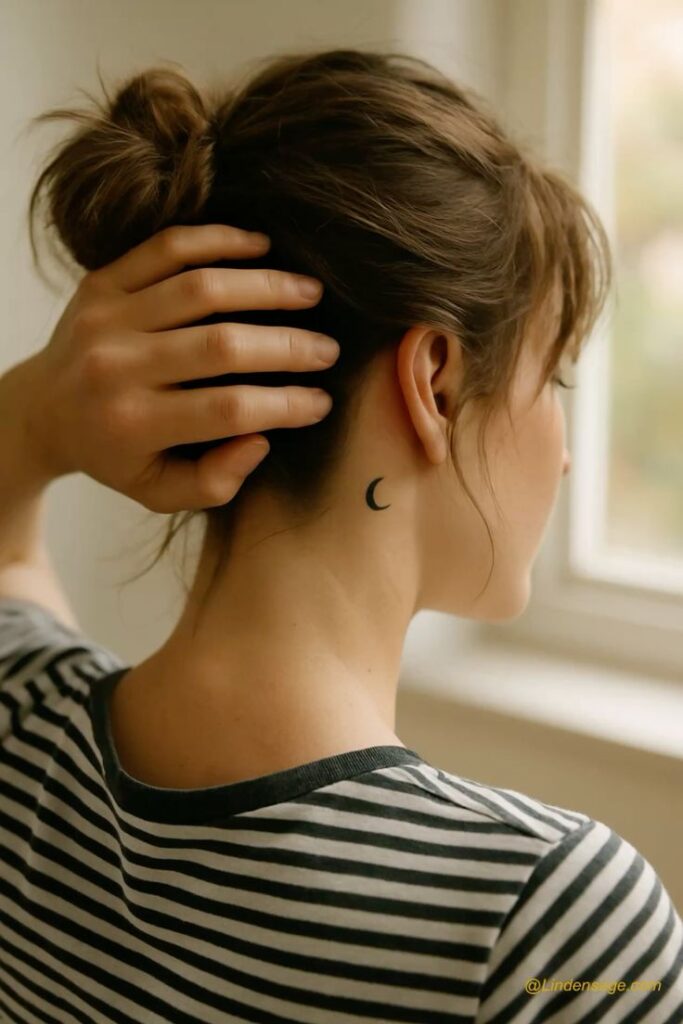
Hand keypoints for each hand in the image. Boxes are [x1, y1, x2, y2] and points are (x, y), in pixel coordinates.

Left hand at [20, 224, 338, 511]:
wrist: (43, 410)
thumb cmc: (115, 455)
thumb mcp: (158, 491)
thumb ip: (214, 481)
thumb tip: (261, 439)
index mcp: (133, 425)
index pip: (228, 410)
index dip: (286, 404)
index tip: (322, 401)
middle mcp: (116, 368)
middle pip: (222, 346)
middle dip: (288, 346)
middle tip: (328, 348)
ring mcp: (106, 318)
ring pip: (200, 288)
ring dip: (266, 286)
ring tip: (310, 291)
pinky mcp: (101, 281)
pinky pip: (167, 248)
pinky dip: (219, 241)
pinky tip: (261, 248)